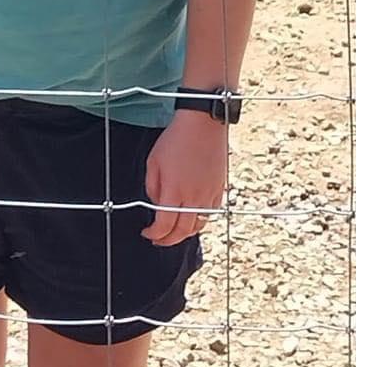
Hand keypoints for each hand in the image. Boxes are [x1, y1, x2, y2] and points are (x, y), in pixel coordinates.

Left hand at [143, 109, 229, 245]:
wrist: (203, 126)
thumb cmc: (175, 140)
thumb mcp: (153, 162)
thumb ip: (153, 187)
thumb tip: (157, 205)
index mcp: (174, 191)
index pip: (164, 225)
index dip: (155, 234)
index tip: (147, 233)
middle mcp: (193, 197)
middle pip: (182, 231)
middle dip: (168, 240)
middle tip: (158, 240)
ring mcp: (209, 195)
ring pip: (198, 226)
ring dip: (184, 233)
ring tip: (173, 232)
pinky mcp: (219, 190)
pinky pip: (209, 214)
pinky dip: (199, 221)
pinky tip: (190, 219)